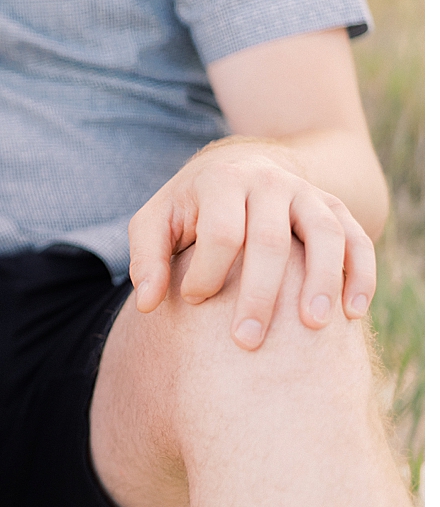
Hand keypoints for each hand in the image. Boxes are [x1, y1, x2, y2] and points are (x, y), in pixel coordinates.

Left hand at [127, 137, 376, 350]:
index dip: (206, 273)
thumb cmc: (191, 207)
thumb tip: (148, 304)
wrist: (240, 166)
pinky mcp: (335, 209)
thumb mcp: (156, 220)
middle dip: (259, 294)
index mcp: (221, 181)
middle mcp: (268, 183)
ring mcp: (307, 194)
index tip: (193, 301)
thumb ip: (146, 257)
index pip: (220, 233)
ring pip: (325, 235)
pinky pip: (357, 238)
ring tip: (313, 326)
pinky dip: (360, 273)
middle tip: (247, 341)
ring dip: (322, 281)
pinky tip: (353, 313)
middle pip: (270, 240)